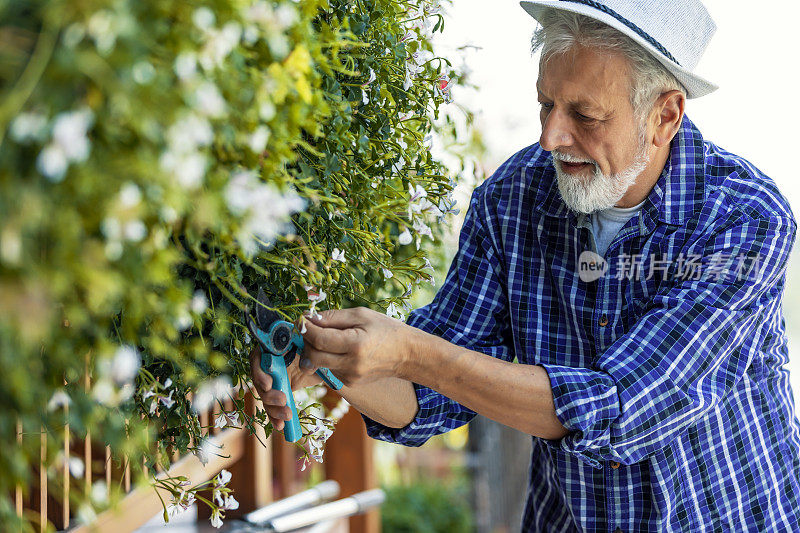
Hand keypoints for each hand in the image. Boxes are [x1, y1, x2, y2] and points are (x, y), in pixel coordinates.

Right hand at [249, 341, 321, 430]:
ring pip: (265, 396)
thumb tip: (307, 363)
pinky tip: (281, 426)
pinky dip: (275, 417)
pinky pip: (272, 406)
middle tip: (283, 400)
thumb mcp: (313, 349)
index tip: (269, 385)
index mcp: (273, 347)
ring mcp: (271, 379)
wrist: (322, 360)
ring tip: (287, 415)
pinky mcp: (276, 393)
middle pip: (259, 380)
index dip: (260, 373)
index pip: (257, 358)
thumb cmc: (316, 350)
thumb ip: (308, 353)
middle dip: (269, 394)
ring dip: (273, 409)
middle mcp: (268, 362)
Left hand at [298, 307, 416, 386]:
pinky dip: (326, 358)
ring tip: (324, 337)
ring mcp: (350, 377)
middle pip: (314, 356)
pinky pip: (328, 369)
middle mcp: (351, 365)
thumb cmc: (385, 329)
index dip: (305, 329)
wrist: (406, 354)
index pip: (319, 339)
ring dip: (315, 350)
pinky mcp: (349, 384)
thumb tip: (309, 319)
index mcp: (356, 344)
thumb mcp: (361, 315)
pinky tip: (338, 349)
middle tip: (307, 329)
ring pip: (318, 365)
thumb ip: (333, 317)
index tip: (301, 320)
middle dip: (306, 342)